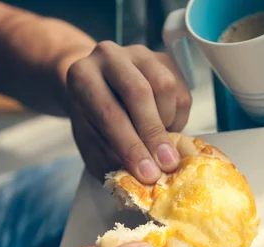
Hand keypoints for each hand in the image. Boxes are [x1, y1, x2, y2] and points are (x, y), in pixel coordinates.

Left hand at [66, 41, 192, 183]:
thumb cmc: (93, 121)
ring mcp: (139, 54)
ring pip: (165, 87)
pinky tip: (165, 128)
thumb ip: (110, 159)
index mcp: (82, 76)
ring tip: (159, 143)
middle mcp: (109, 56)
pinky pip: (181, 92)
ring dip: (166, 123)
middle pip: (139, 93)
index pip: (109, 112)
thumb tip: (142, 175)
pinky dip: (178, 118)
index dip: (130, 146)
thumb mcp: (91, 143)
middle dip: (153, 134)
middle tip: (166, 165)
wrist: (98, 89)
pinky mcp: (164, 60)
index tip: (147, 174)